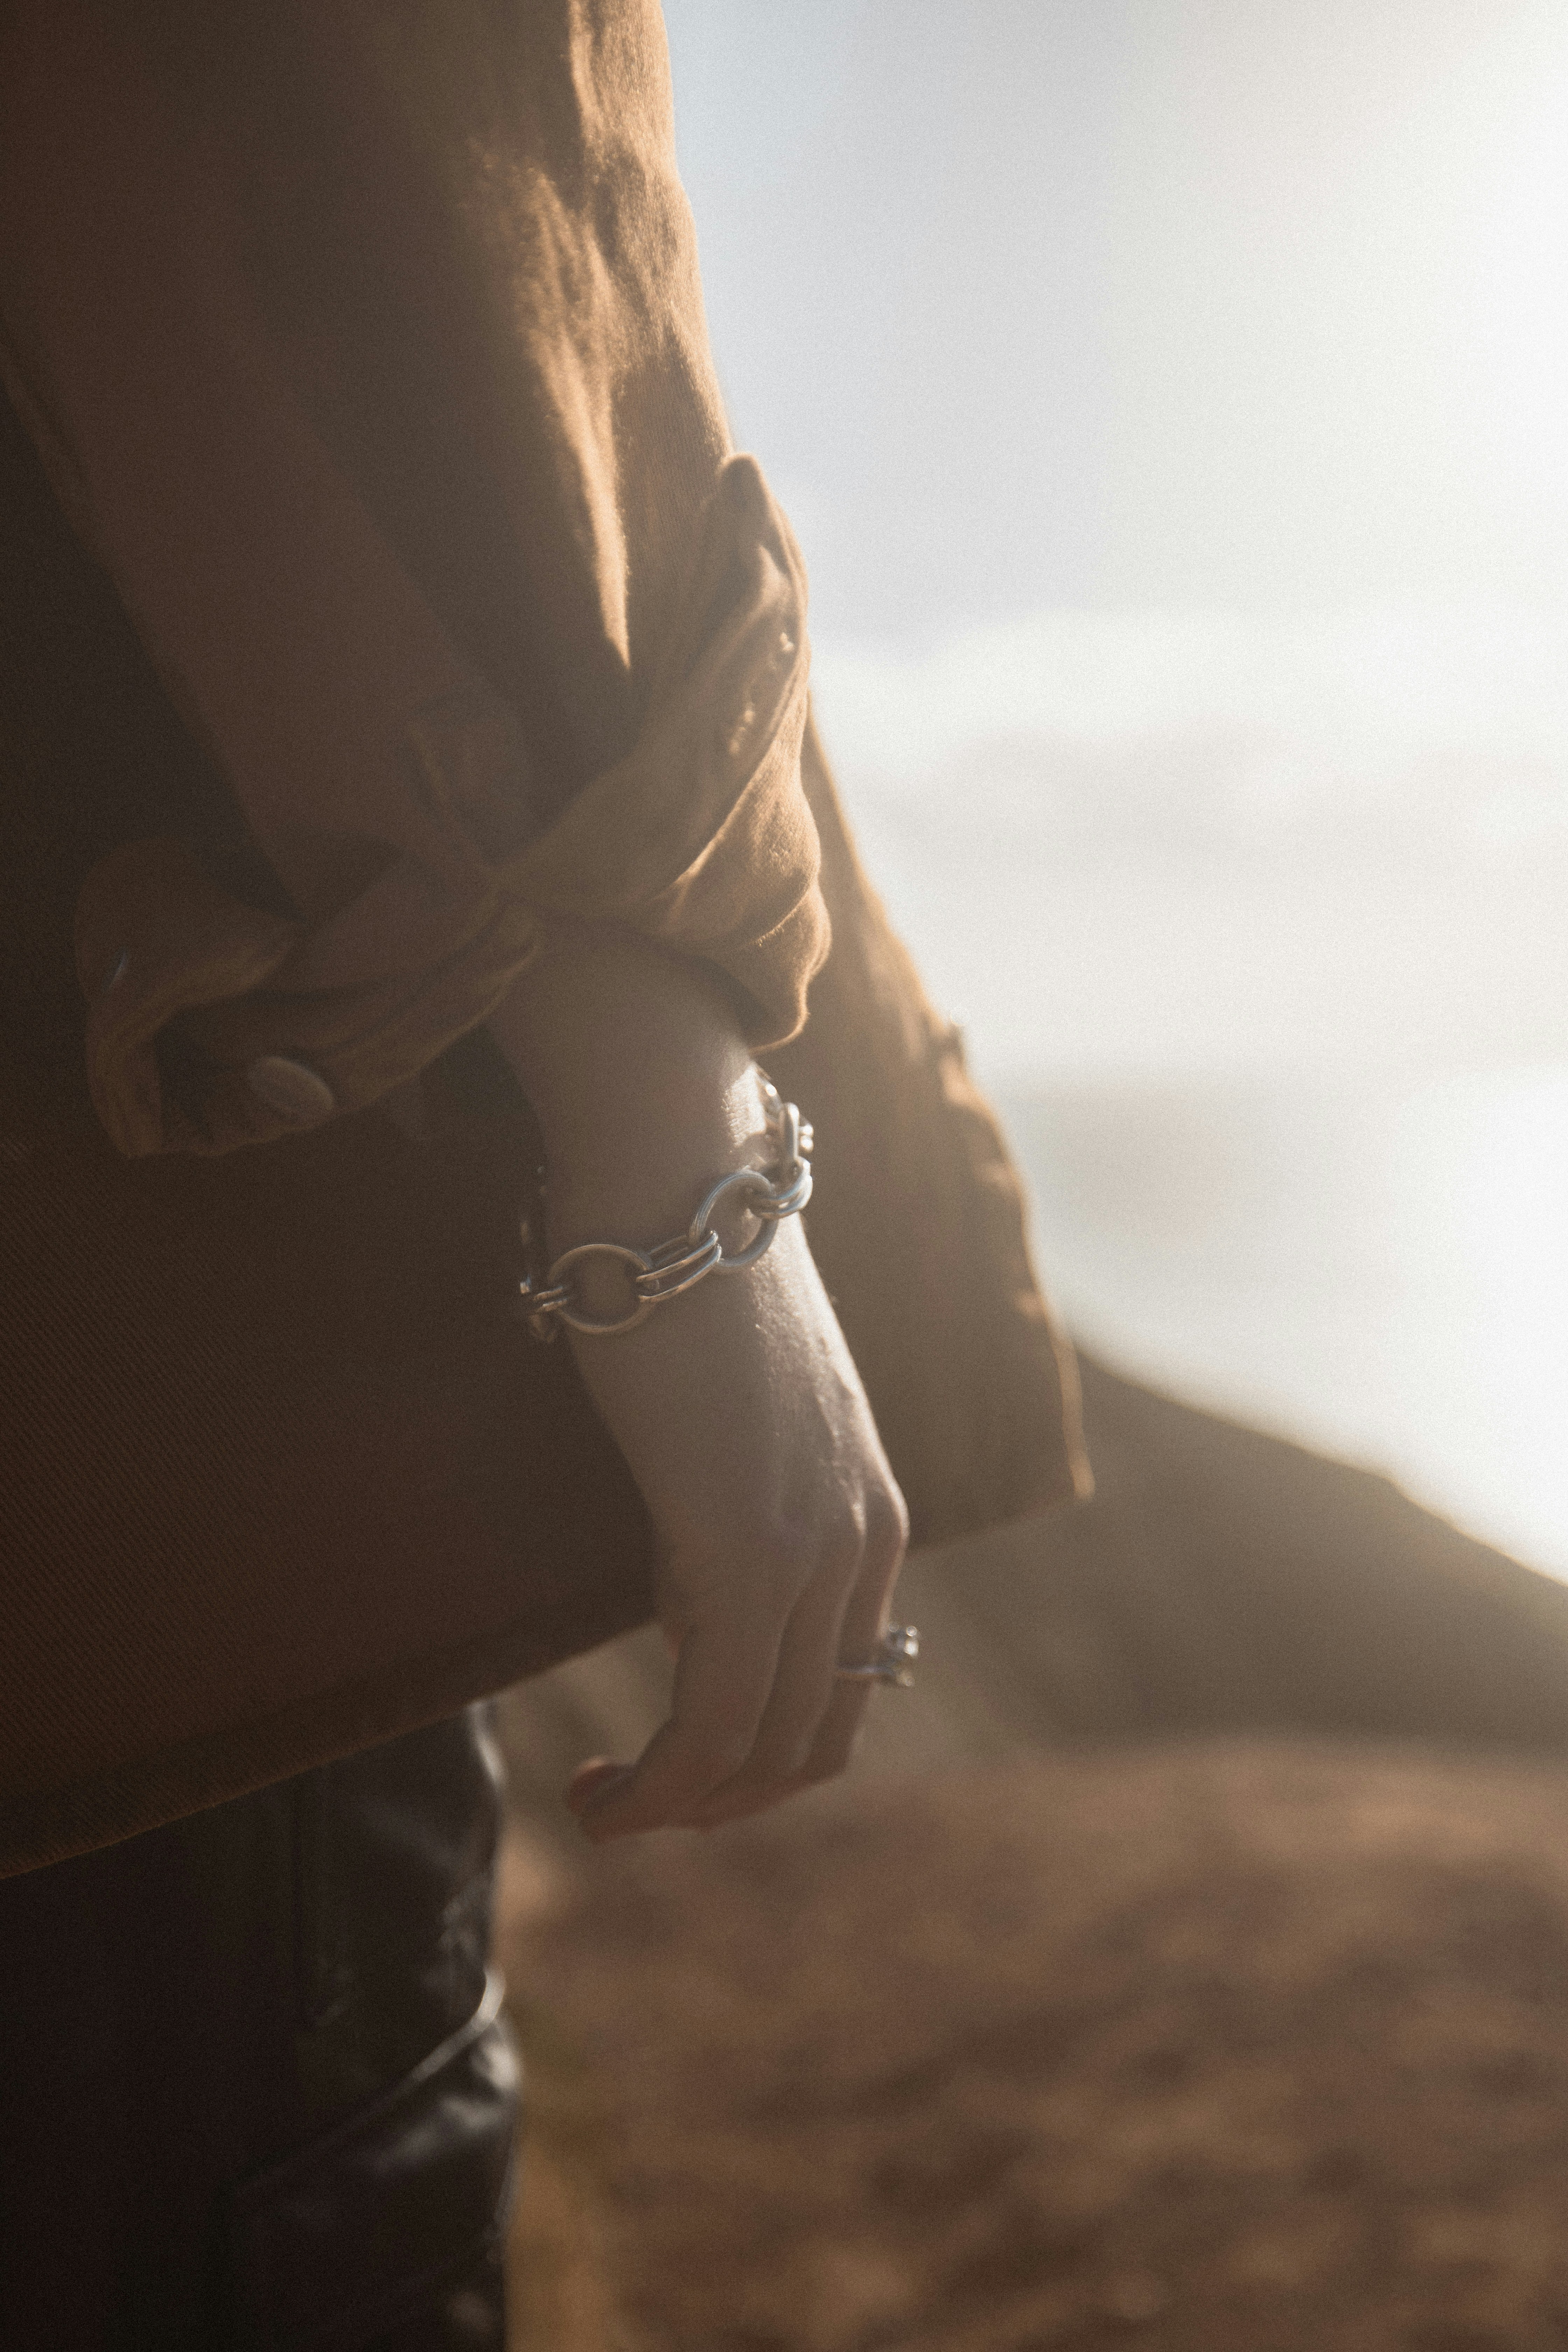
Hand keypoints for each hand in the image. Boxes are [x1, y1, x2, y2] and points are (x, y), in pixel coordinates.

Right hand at [487, 924, 908, 1839]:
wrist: (675, 1186)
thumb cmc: (684, 1283)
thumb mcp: (733, 1421)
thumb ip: (731, 1510)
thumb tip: (690, 1601)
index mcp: (871, 1511)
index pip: (843, 1687)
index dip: (763, 1753)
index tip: (677, 1758)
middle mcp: (862, 1539)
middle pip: (815, 1735)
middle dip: (725, 1797)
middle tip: (634, 1800)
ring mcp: (813, 1547)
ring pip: (766, 1744)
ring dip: (682, 1804)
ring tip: (606, 1804)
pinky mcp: (745, 1547)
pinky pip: (713, 1719)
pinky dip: (660, 1782)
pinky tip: (602, 1783)